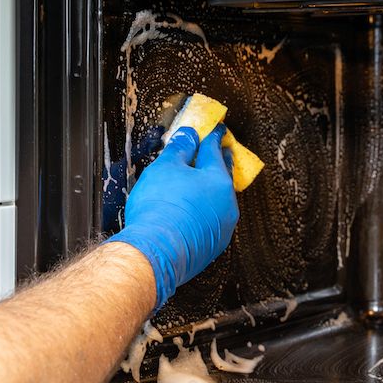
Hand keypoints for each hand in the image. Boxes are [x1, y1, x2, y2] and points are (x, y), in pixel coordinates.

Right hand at [107, 125, 238, 311]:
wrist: (156, 252)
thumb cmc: (160, 209)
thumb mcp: (165, 168)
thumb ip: (180, 149)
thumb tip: (188, 136)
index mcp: (218, 179)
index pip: (215, 150)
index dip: (212, 137)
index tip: (216, 130)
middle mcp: (226, 203)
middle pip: (222, 176)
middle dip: (218, 163)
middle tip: (218, 152)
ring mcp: (222, 226)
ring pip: (219, 200)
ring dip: (211, 190)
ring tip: (201, 183)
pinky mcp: (212, 245)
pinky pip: (211, 221)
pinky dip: (204, 212)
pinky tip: (192, 212)